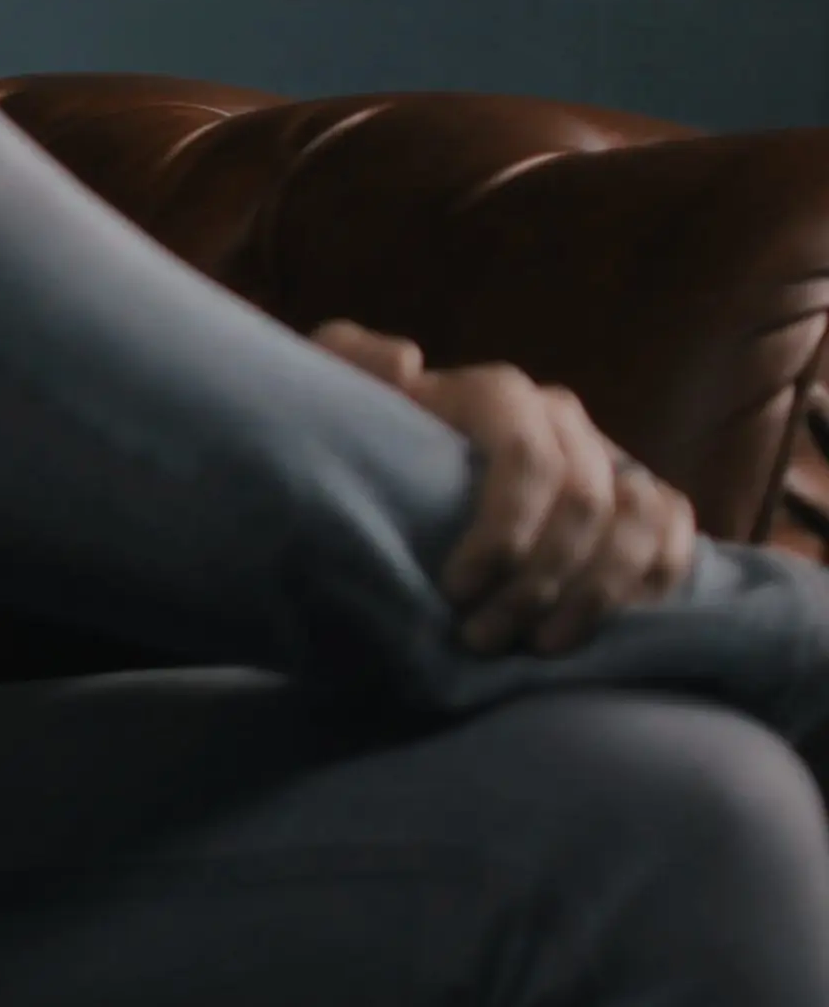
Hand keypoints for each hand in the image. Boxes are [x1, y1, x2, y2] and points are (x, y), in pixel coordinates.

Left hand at [311, 320, 698, 654]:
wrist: (391, 469)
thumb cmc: (361, 438)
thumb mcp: (332, 391)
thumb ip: (347, 360)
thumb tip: (407, 363)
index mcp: (496, 394)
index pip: (528, 457)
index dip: (503, 531)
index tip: (455, 590)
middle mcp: (561, 418)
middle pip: (582, 502)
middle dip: (538, 582)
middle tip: (482, 638)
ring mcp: (606, 455)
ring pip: (638, 519)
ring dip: (597, 593)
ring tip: (539, 646)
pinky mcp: (637, 496)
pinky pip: (674, 530)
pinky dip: (652, 579)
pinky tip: (604, 625)